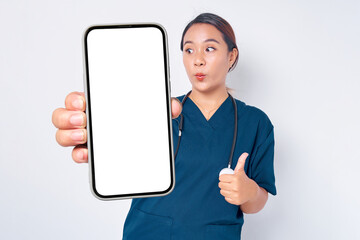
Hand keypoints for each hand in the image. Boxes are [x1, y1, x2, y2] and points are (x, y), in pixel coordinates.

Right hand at [52, 91, 182, 162]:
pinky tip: (86, 155)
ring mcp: (88, 139)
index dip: (74, 99)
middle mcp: (88, 121)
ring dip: (68, 135)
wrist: (145, 145)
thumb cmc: (140, 122)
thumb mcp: (152, 112)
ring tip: (83, 136)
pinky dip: (79, 154)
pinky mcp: (92, 156)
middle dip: (67, 116)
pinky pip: (78, 154)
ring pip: (64, 135)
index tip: (82, 102)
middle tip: (82, 119)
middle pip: (63, 116)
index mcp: (99, 105)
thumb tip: (174, 107)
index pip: (78, 98)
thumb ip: (163, 107)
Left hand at [218, 152, 258, 205]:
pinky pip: (226, 197)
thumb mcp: (241, 170)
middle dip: (223, 183)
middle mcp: (235, 187)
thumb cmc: (244, 179)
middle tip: (227, 183)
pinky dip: (228, 196)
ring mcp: (235, 195)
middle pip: (220, 185)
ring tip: (229, 187)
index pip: (221, 178)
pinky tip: (232, 193)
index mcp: (236, 178)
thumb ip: (241, 161)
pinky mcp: (235, 201)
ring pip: (222, 191)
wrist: (252, 192)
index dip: (223, 177)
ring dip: (224, 189)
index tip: (226, 177)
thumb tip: (245, 153)